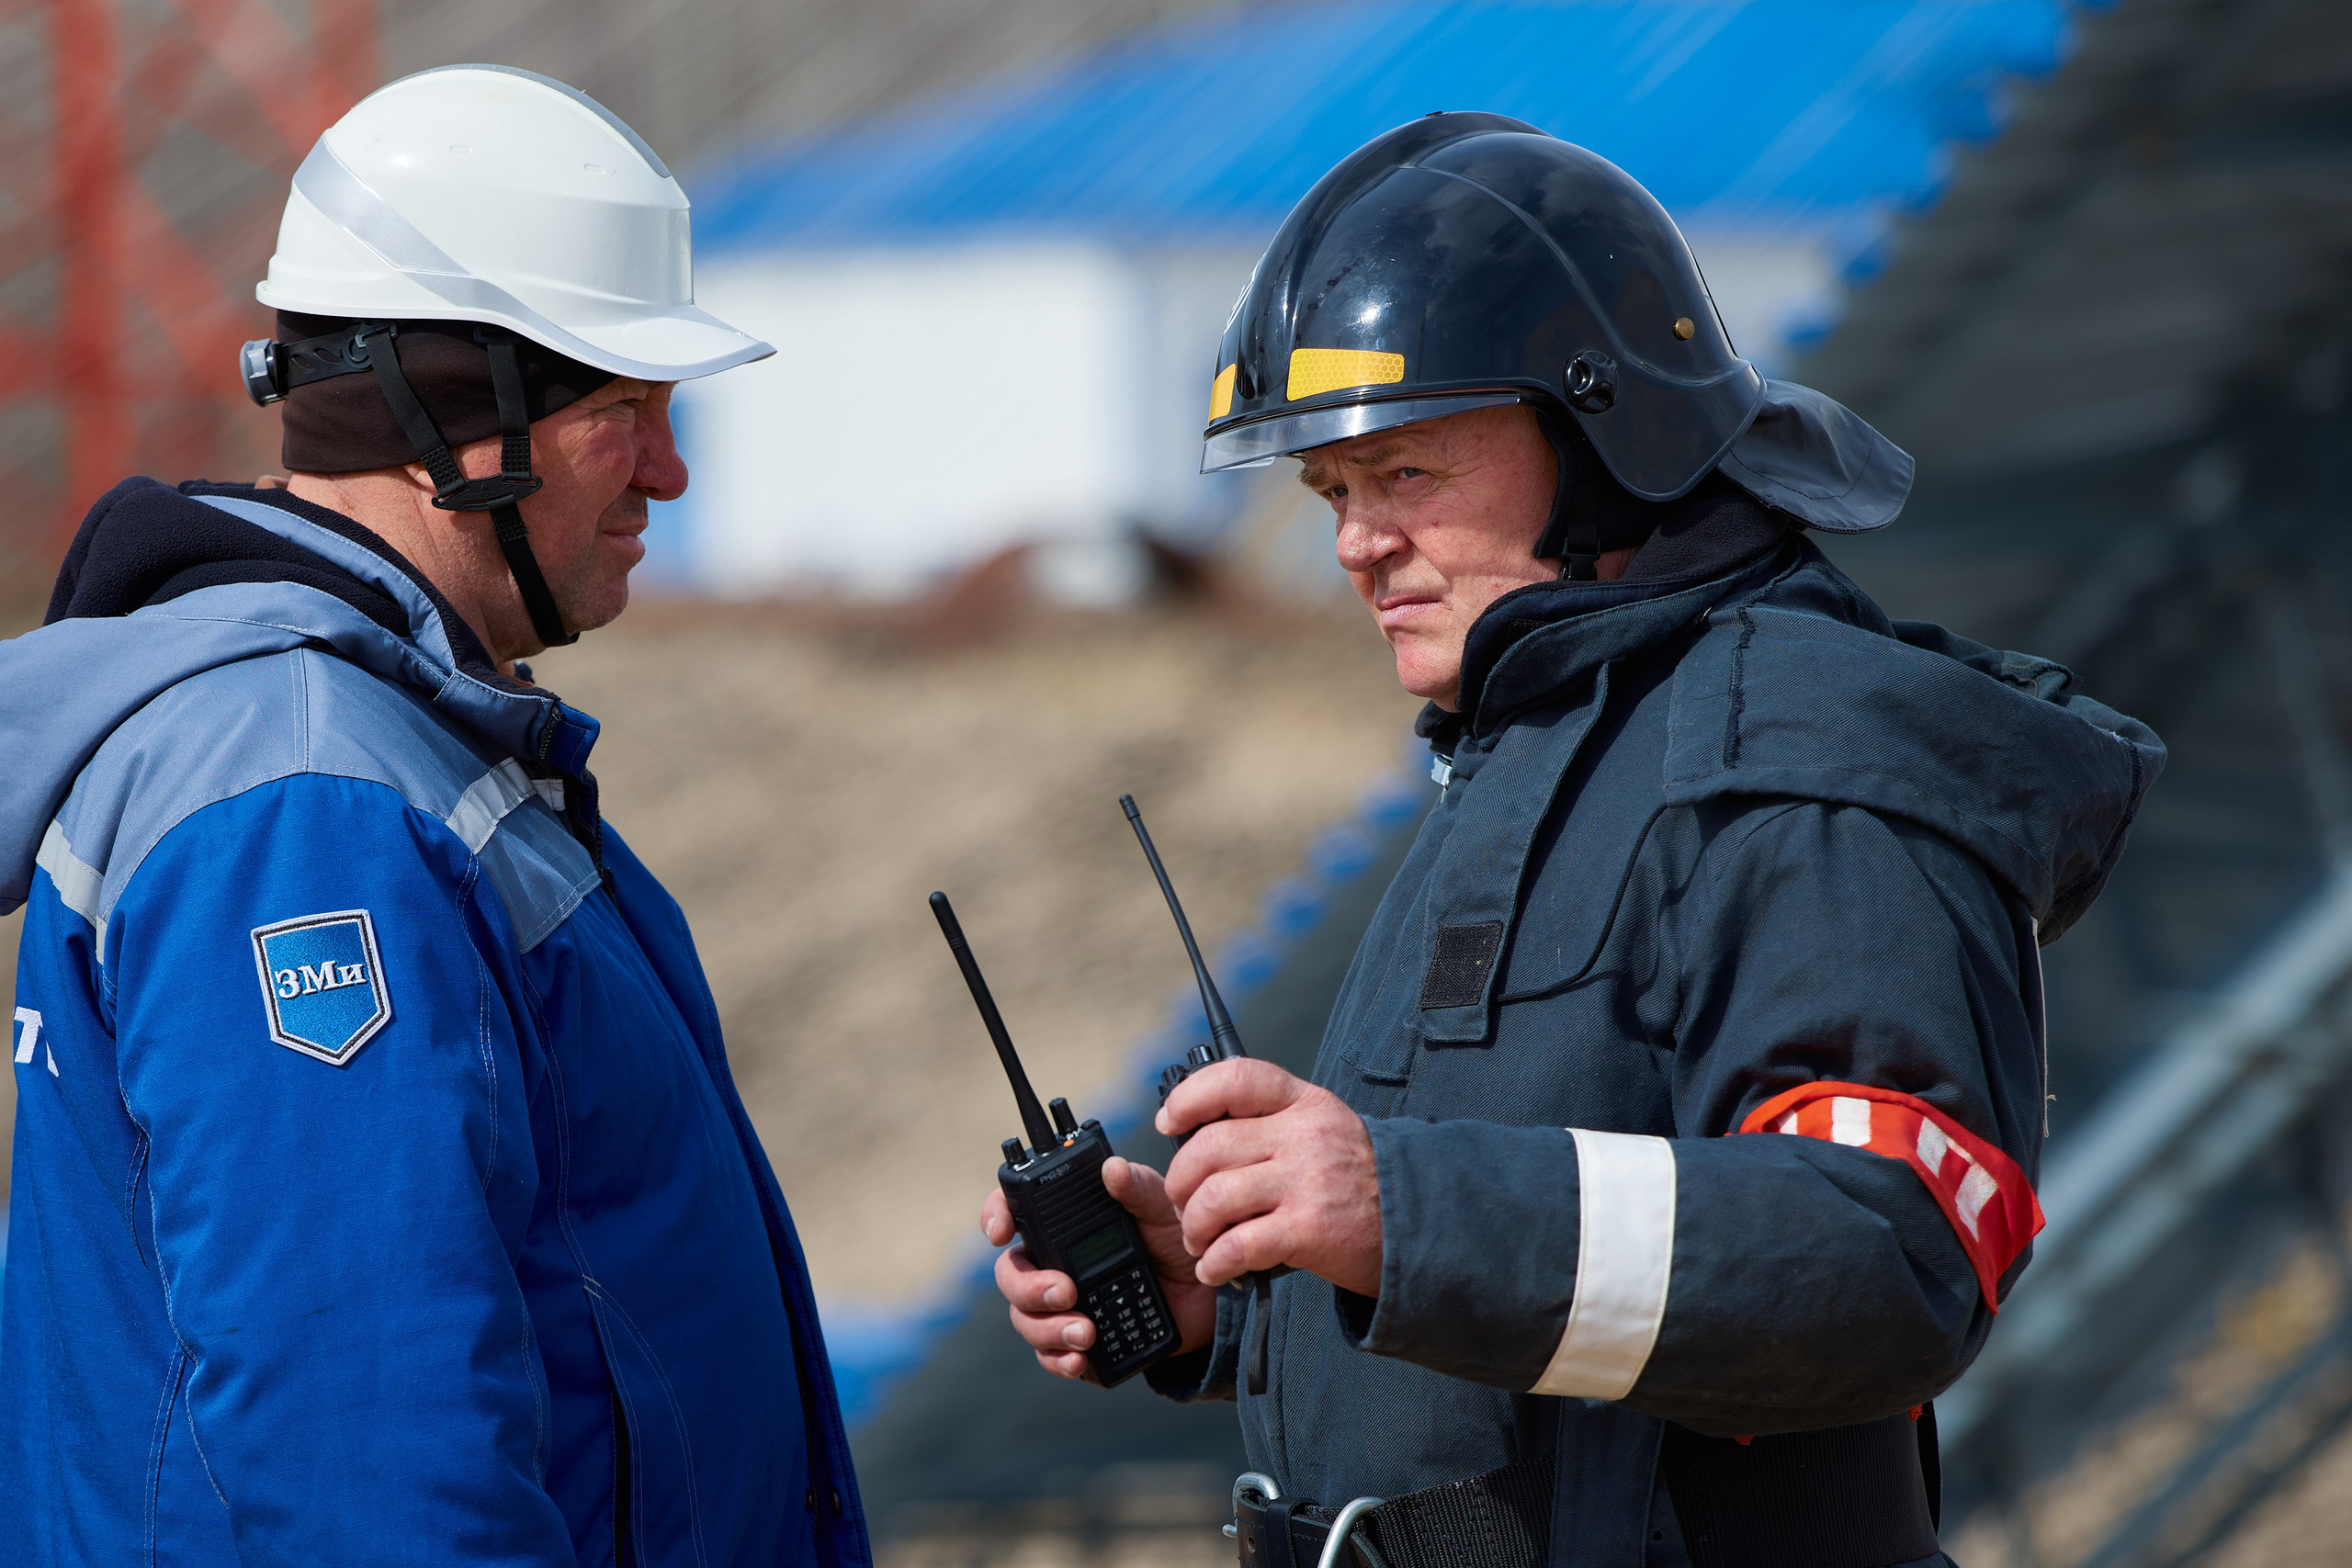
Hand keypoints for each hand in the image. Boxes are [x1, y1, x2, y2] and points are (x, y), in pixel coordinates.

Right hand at [983, 1156, 1218, 1379]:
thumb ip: (1137, 1189)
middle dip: (1028, 1287)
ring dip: (1047, 1328)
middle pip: (1012, 1276)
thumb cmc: (1176, 1240)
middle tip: (1066, 1292)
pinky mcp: (1078, 1341)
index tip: (999, 1232)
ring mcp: (1064, 1304)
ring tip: (1086, 1332)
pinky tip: (1079, 1360)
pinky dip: (1058, 1360)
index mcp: (1065, 1224)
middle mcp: (1054, 1263)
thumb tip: (1112, 1169)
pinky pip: (1050, 1356)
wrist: (1206, 1294)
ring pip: (1026, 1319)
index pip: (1015, 1212)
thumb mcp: (1161, 1208)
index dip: (995, 1215)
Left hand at [1158, 1058, 1382, 1296]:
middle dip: (1180, 1181)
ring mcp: (1307, 1182)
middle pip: (1209, 1146)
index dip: (1189, 1097)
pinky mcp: (1309, 1231)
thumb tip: (1197, 1135)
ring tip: (1200, 1241)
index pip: (1235, 1078)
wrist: (1421, 1224)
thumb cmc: (1359, 1180)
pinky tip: (1217, 1268)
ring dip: (1194, 1227)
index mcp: (1304, 1103)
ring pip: (1214, 1196)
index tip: (1169, 1122)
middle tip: (1184, 1205)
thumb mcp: (1324, 1129)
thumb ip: (1271, 1123)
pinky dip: (1215, 1262)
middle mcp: (1303, 1136)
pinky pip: (1237, 1245)